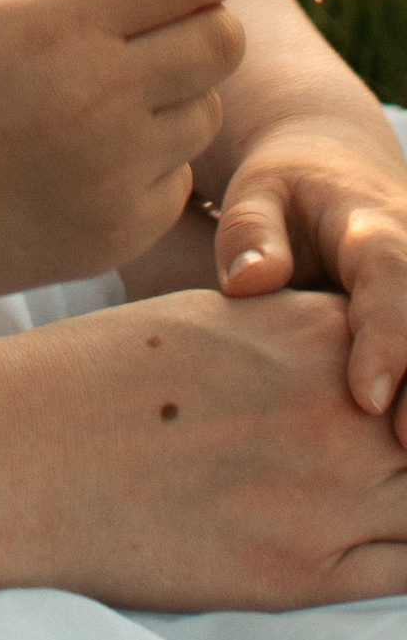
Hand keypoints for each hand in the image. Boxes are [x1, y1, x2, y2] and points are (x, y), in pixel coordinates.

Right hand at [0, 0, 242, 300]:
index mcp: (59, 26)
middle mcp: (98, 97)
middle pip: (222, 43)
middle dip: (208, 29)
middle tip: (172, 36)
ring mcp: (113, 172)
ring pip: (206, 114)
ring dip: (174, 102)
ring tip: (107, 108)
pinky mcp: (119, 232)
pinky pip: (176, 180)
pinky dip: (148, 166)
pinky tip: (88, 164)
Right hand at [3, 284, 406, 608]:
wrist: (21, 450)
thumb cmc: (95, 374)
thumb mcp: (208, 317)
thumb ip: (293, 335)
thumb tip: (348, 359)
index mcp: (312, 333)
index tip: (393, 404)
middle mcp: (339, 412)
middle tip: (387, 453)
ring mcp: (328, 498)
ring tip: (383, 495)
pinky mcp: (301, 575)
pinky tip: (390, 544)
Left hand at [210, 109, 406, 438]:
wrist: (340, 175)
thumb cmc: (287, 196)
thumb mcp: (258, 194)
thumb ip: (250, 231)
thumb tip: (249, 283)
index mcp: (374, 229)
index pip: (390, 279)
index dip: (386, 339)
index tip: (368, 400)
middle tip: (404, 448)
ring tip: (406, 464)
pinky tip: (403, 460)